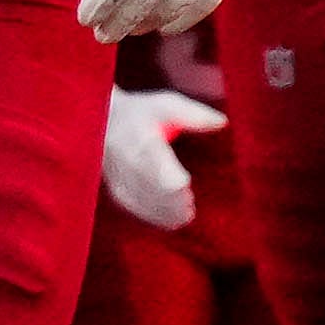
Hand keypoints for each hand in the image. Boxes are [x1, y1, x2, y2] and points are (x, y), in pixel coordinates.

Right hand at [102, 83, 221, 234]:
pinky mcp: (117, 187)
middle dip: (172, 201)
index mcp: (142, 138)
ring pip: (144, 201)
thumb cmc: (141, 112)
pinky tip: (171, 220)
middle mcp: (127, 159)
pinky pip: (135, 207)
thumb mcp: (167, 104)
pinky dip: (154, 216)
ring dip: (165, 211)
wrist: (103, 119)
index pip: (156, 164)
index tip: (186, 184)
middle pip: (151, 188)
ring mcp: (119, 175)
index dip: (172, 180)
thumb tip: (221, 123)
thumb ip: (195, 115)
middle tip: (190, 205)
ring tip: (186, 214)